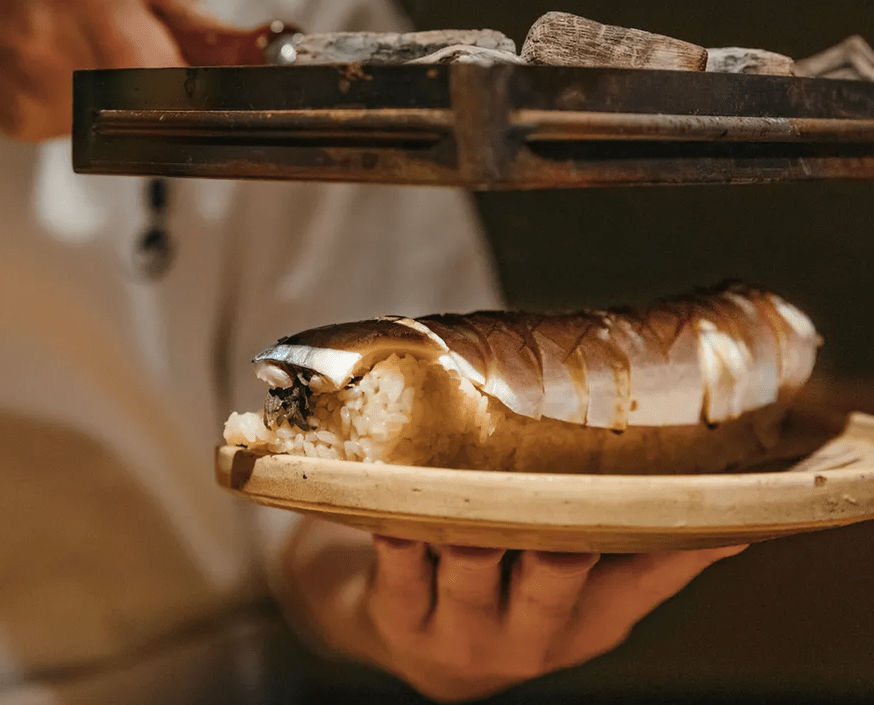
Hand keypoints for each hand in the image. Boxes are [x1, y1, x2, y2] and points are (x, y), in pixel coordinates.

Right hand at [0, 0, 241, 140]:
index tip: (216, 87)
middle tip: (133, 52)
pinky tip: (55, 69)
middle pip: (160, 107)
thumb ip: (186, 9)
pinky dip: (87, 107)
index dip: (205, 90)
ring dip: (125, 96)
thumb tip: (255, 49)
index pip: (183, 81)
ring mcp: (40, 95)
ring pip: (127, 122)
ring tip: (83, 51)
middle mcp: (65, 51)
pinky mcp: (24, 125)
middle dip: (165, 88)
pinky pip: (87, 131)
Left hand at [283, 520, 745, 702]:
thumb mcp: (590, 599)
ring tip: (479, 485)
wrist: (422, 648)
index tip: (718, 506)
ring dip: (477, 525)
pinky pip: (398, 570)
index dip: (679, 543)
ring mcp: (461, 627)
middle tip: (568, 489)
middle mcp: (532, 631)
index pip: (645, 577)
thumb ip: (643, 560)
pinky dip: (400, 536)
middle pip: (555, 575)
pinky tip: (401, 508)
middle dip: (562, 536)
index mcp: (589, 619)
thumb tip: (735, 517)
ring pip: (472, 567)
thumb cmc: (517, 602)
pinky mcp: (398, 615)